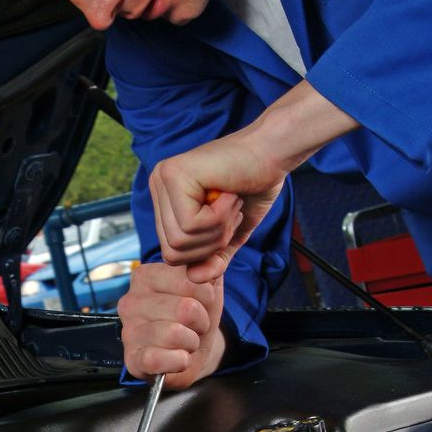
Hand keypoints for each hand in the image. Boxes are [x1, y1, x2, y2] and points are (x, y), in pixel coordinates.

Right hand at [117, 263, 225, 389]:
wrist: (192, 350)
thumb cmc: (196, 314)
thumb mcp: (209, 284)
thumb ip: (213, 264)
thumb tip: (214, 262)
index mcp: (146, 276)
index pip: (189, 280)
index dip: (207, 296)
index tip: (200, 303)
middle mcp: (131, 302)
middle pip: (186, 309)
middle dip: (201, 322)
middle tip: (192, 326)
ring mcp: (129, 332)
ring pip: (174, 333)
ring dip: (191, 342)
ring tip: (185, 341)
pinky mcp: (132, 360)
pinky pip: (157, 359)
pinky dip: (178, 362)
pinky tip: (179, 359)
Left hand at [149, 80, 359, 281]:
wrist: (273, 152)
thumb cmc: (254, 185)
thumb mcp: (230, 234)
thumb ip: (213, 259)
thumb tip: (195, 279)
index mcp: (166, 199)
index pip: (171, 252)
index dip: (205, 249)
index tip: (227, 222)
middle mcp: (158, 185)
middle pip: (172, 252)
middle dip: (210, 243)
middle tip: (231, 213)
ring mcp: (163, 179)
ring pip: (180, 241)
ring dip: (216, 230)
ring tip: (231, 202)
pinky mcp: (174, 175)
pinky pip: (190, 224)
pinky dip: (219, 217)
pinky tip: (230, 194)